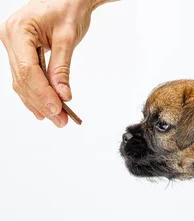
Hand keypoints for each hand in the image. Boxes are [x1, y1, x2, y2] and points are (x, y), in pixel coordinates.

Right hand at [0, 0, 108, 126]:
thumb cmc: (67, 7)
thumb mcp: (67, 38)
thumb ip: (62, 68)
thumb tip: (63, 95)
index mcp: (19, 30)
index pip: (27, 70)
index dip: (42, 93)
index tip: (57, 110)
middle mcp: (10, 37)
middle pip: (23, 79)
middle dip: (42, 102)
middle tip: (61, 121)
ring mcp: (12, 44)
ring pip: (21, 81)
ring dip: (39, 102)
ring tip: (57, 119)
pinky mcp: (19, 50)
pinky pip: (24, 75)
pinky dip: (36, 92)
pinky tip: (44, 108)